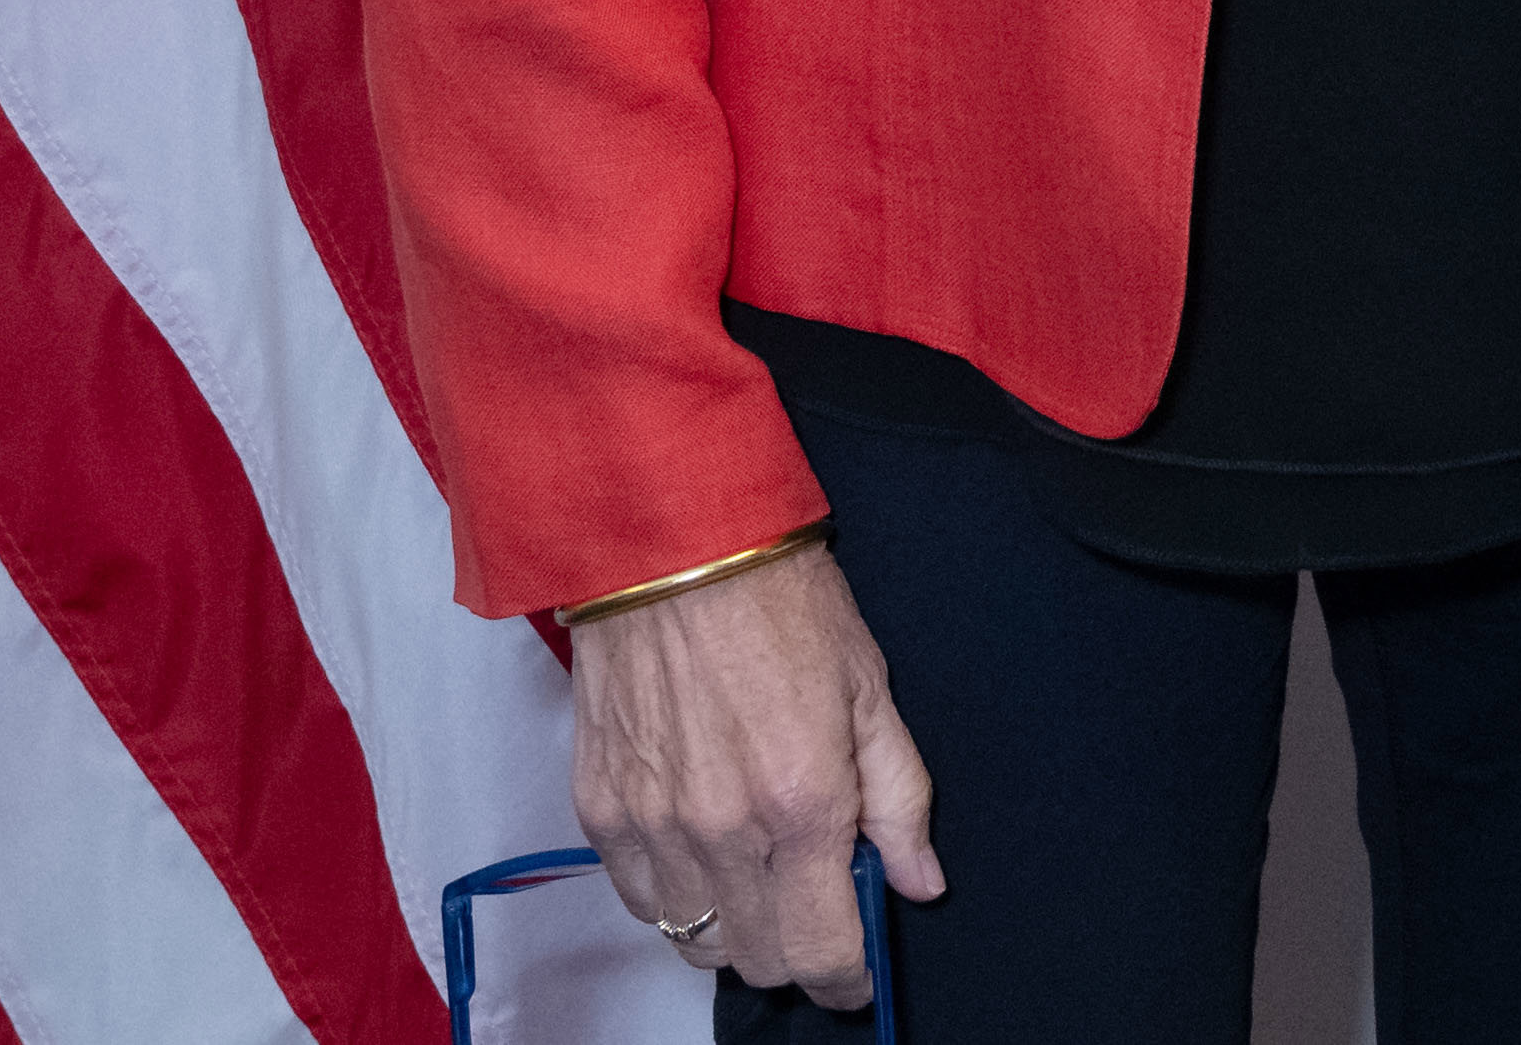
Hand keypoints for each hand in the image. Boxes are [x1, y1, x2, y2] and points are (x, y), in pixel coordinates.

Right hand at [565, 544, 941, 1011]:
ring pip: (696, 939)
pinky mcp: (602, 809)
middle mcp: (723, 831)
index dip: (848, 978)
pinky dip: (675, 895)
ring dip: (735, 928)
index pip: (824, 951)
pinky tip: (702, 851)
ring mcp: (654, 826)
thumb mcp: (871, 690)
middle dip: (798, 951)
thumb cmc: (778, 601)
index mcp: (802, 804)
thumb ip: (900, 800)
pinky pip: (640, 899)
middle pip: (761, 959)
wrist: (672, 542)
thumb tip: (918, 882)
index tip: (858, 971)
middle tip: (814, 905)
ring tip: (757, 878)